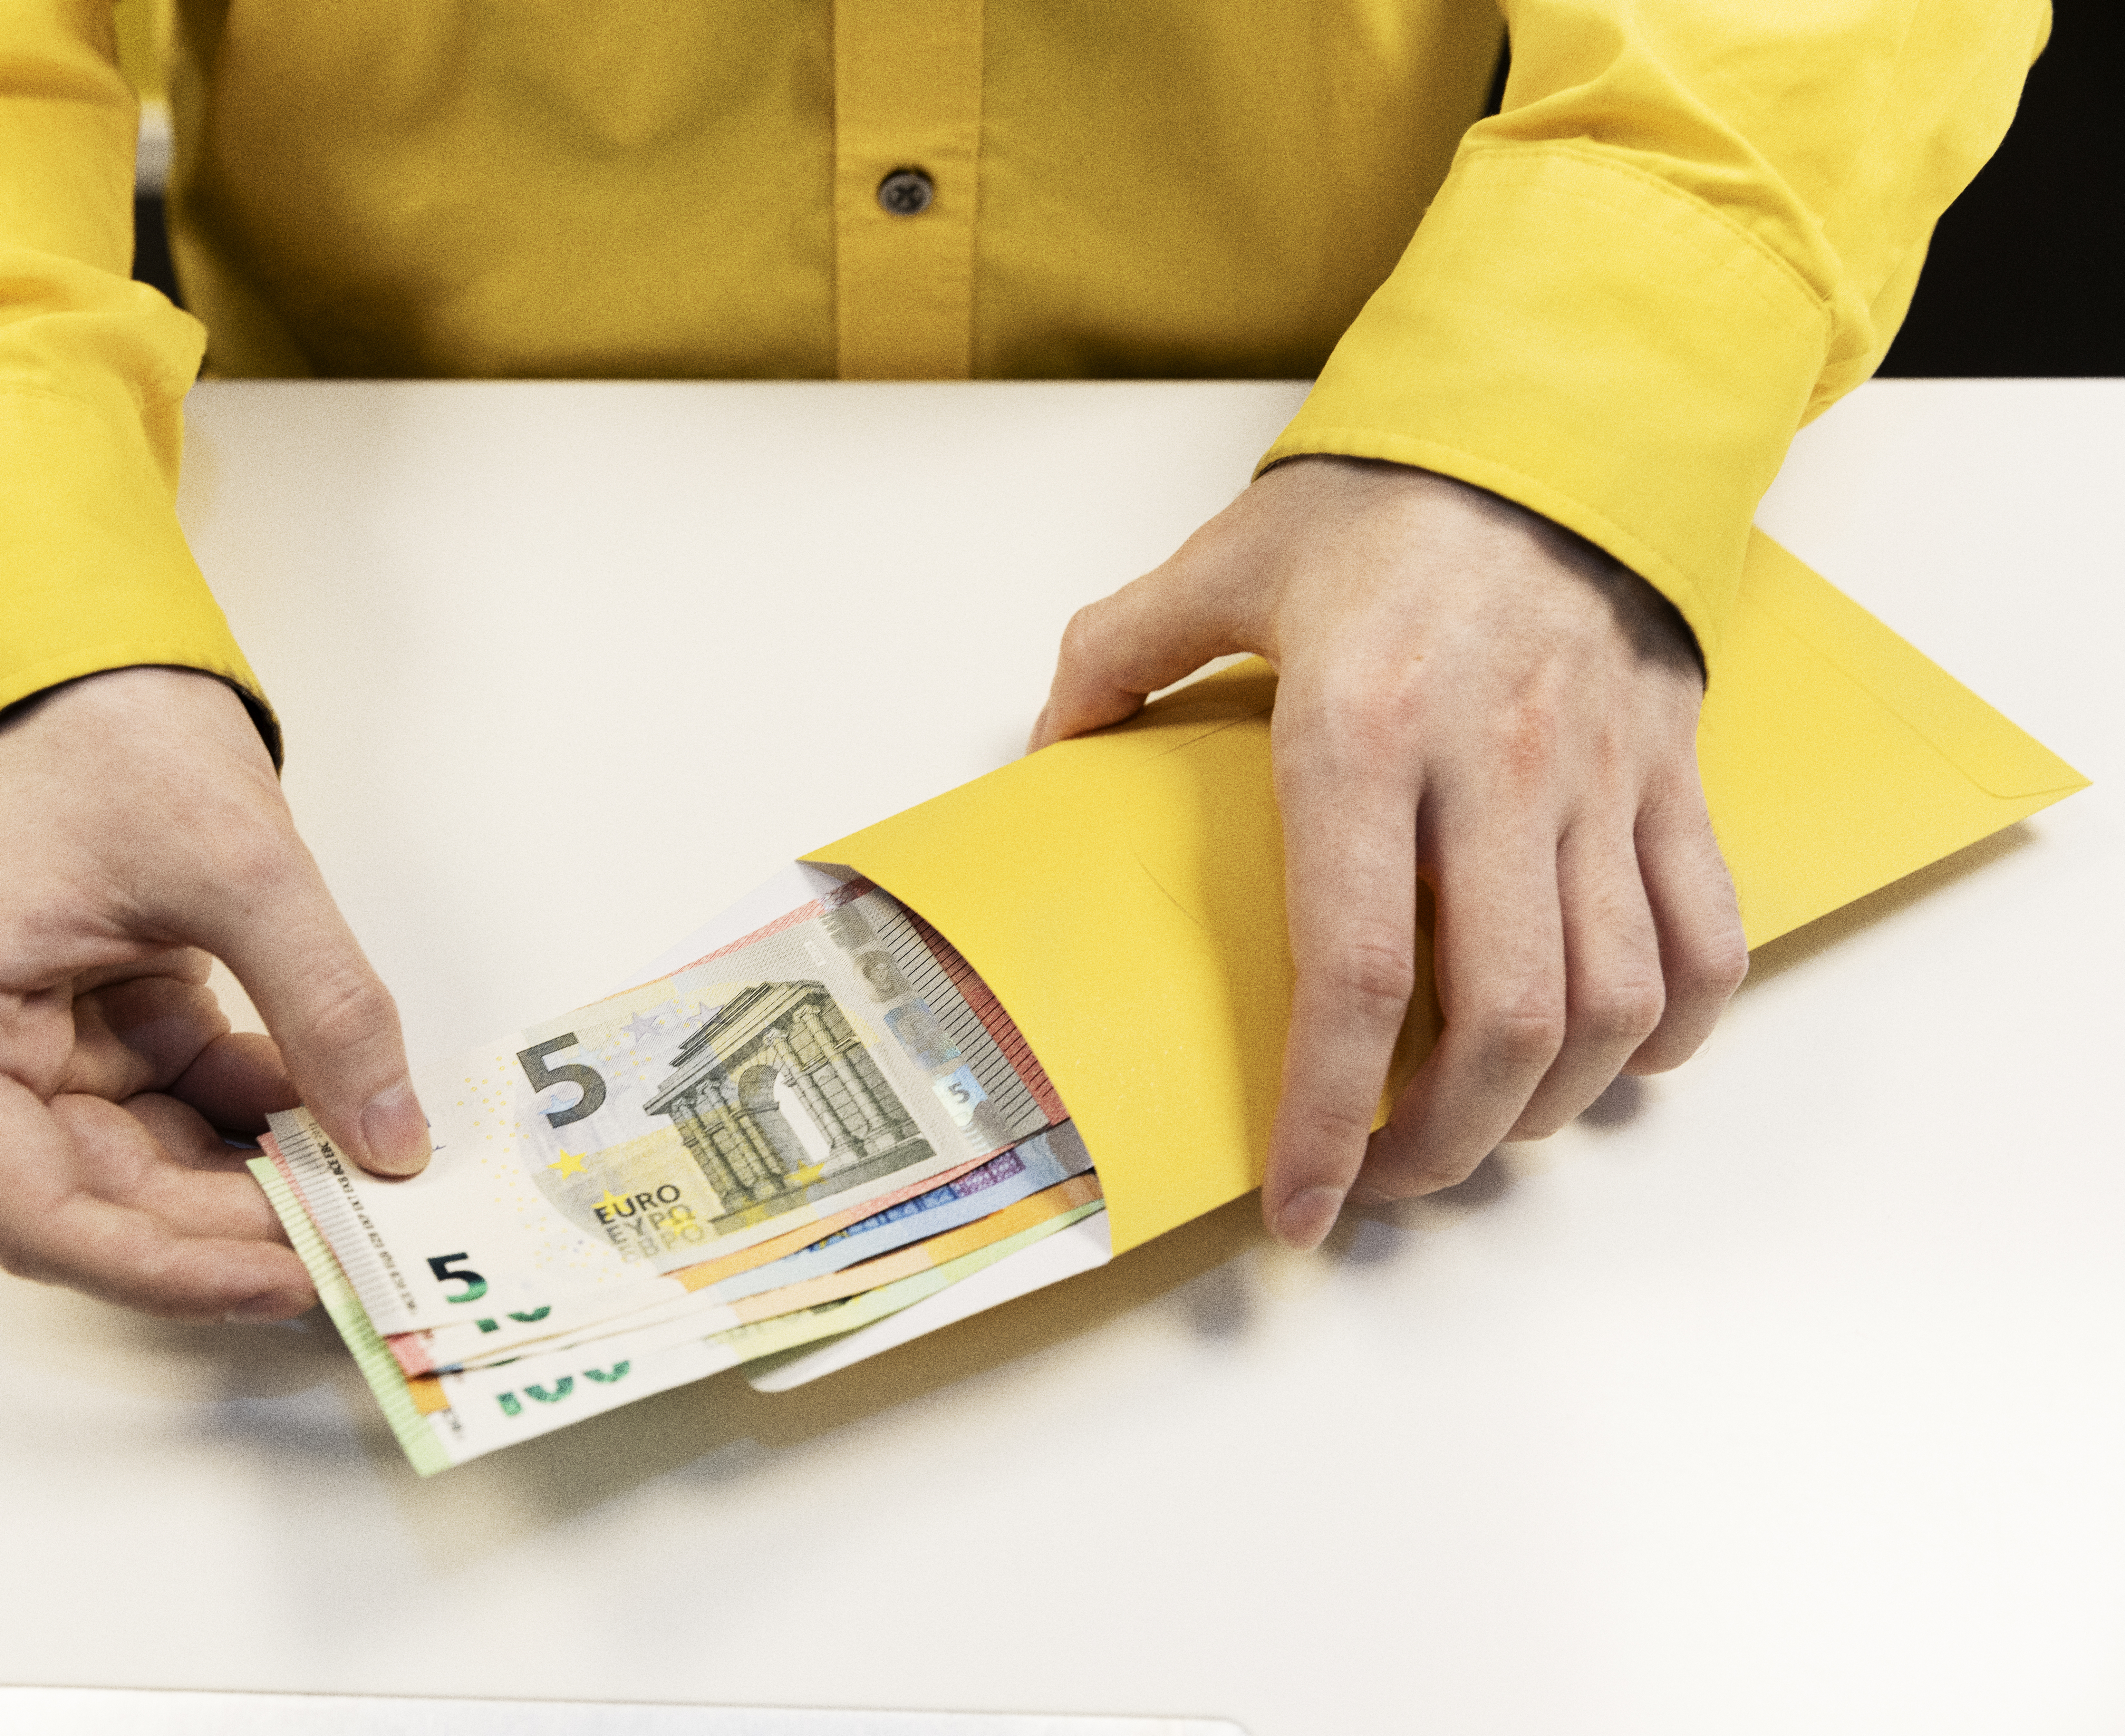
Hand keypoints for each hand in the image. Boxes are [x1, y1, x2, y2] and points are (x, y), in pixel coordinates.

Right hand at [0, 667, 432, 1321]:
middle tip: (356, 1249)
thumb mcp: (240, 865)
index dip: (166, 1266)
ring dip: (256, 1187)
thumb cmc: (107, 734)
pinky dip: (264, 1124)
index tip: (283, 1277)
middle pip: (101, 1204)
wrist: (87, 656)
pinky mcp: (104, 1030)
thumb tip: (393, 1134)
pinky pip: (186, 1109)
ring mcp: (37, 1050)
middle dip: (230, 1232)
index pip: (41, 1210)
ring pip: (150, 1170)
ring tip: (366, 1198)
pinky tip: (346, 1129)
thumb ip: (324, 1006)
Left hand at [1032, 457, 1747, 1250]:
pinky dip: (1669, 1028)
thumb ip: (1123, 650)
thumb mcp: (1228, 559)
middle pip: (1501, 1021)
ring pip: (1608, 1003)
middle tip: (1389, 1181)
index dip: (1324, 1116)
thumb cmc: (1391, 499)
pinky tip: (1608, 1060)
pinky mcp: (1671, 776)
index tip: (1302, 1206)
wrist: (1559, 420)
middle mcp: (1494, 770)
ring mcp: (1599, 780)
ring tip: (1480, 1132)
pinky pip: (1704, 937)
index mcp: (1362, 731)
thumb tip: (1053, 738)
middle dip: (1446, 1144)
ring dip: (1549, 1106)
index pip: (1352, 973)